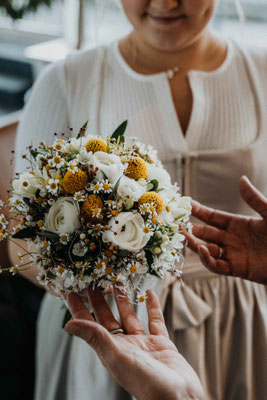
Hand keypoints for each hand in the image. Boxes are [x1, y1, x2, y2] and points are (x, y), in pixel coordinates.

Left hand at [65, 287, 203, 399]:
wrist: (179, 397)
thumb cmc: (146, 382)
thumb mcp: (116, 355)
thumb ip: (95, 337)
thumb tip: (68, 325)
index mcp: (111, 351)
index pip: (90, 326)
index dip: (80, 310)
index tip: (72, 292)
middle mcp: (125, 347)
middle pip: (108, 319)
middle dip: (100, 301)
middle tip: (93, 282)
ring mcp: (144, 345)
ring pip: (130, 317)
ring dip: (124, 300)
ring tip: (117, 283)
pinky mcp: (162, 344)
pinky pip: (155, 321)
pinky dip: (152, 306)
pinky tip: (149, 292)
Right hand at [185, 176, 266, 283]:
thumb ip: (254, 199)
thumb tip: (241, 179)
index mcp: (237, 223)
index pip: (212, 216)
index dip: (198, 210)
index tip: (184, 204)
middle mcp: (231, 238)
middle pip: (205, 232)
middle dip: (190, 228)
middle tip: (176, 224)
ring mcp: (233, 254)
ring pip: (207, 249)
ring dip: (194, 244)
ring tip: (185, 237)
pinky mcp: (237, 269)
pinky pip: (217, 265)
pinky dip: (207, 259)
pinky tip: (203, 249)